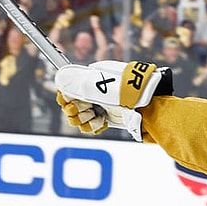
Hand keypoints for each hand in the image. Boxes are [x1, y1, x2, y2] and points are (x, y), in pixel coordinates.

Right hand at [54, 60, 172, 138]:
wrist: (147, 105)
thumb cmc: (125, 91)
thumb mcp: (98, 84)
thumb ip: (76, 82)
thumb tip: (59, 78)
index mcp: (90, 79)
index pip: (67, 89)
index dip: (65, 98)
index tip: (69, 103)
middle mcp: (94, 92)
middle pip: (70, 106)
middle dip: (75, 111)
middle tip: (87, 111)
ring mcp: (100, 105)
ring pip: (79, 118)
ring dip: (85, 120)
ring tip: (97, 117)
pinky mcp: (107, 118)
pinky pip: (91, 126)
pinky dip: (94, 127)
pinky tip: (102, 123)